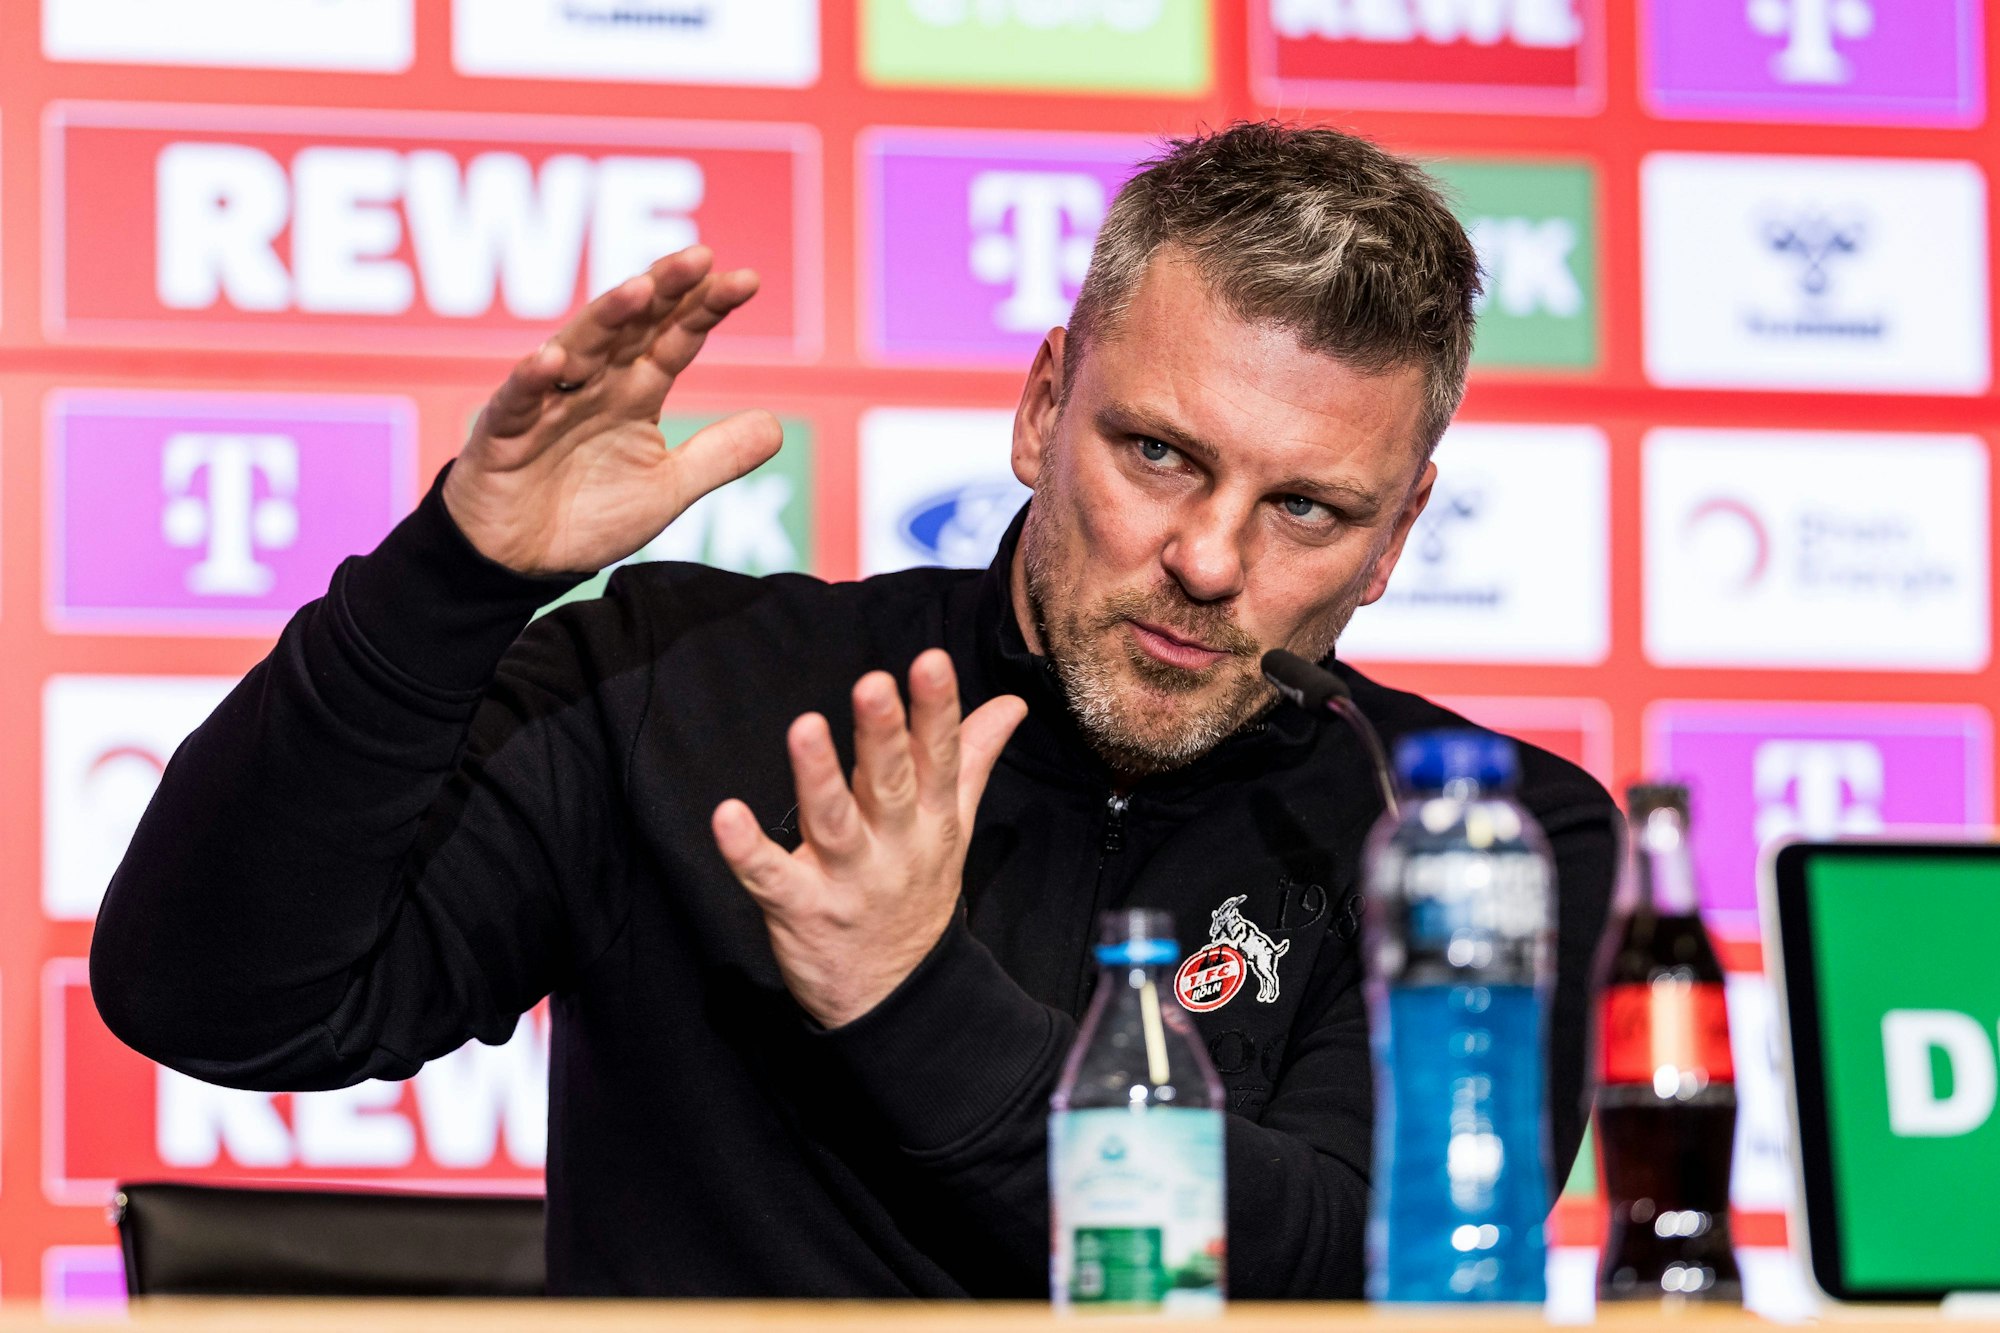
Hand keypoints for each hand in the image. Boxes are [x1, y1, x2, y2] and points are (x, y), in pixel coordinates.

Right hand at [443, 246, 782, 575]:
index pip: (675, 338)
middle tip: (699, 258)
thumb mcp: (667, 489)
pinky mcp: (503, 434)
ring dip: (607, 318)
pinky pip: (517, 401)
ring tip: (639, 289)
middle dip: (663, 290)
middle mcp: (594, 384)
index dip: (705, 308)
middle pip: (630, 327)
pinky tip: (553, 359)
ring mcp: (547, 403)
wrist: (523, 561)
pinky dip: (532, 379)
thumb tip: (778, 427)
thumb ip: (717, 457)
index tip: (746, 282)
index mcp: (634, 391)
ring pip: (578, 349)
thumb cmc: (589, 513)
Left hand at [712, 651, 1028, 1028]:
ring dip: (819, 777)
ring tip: (805, 728)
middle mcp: (894, 847)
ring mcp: (848, 881)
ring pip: (834, 824)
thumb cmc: (918, 894)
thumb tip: (1009, 703)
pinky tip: (727, 817)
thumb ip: (973, 759)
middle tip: (873, 684)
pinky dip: (748, 851)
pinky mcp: (801, 911)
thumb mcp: (954, 827)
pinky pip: (771, 878)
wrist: (896, 998)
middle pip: (889, 785)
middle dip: (883, 735)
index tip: (931, 661)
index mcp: (931, 821)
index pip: (940, 758)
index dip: (937, 710)